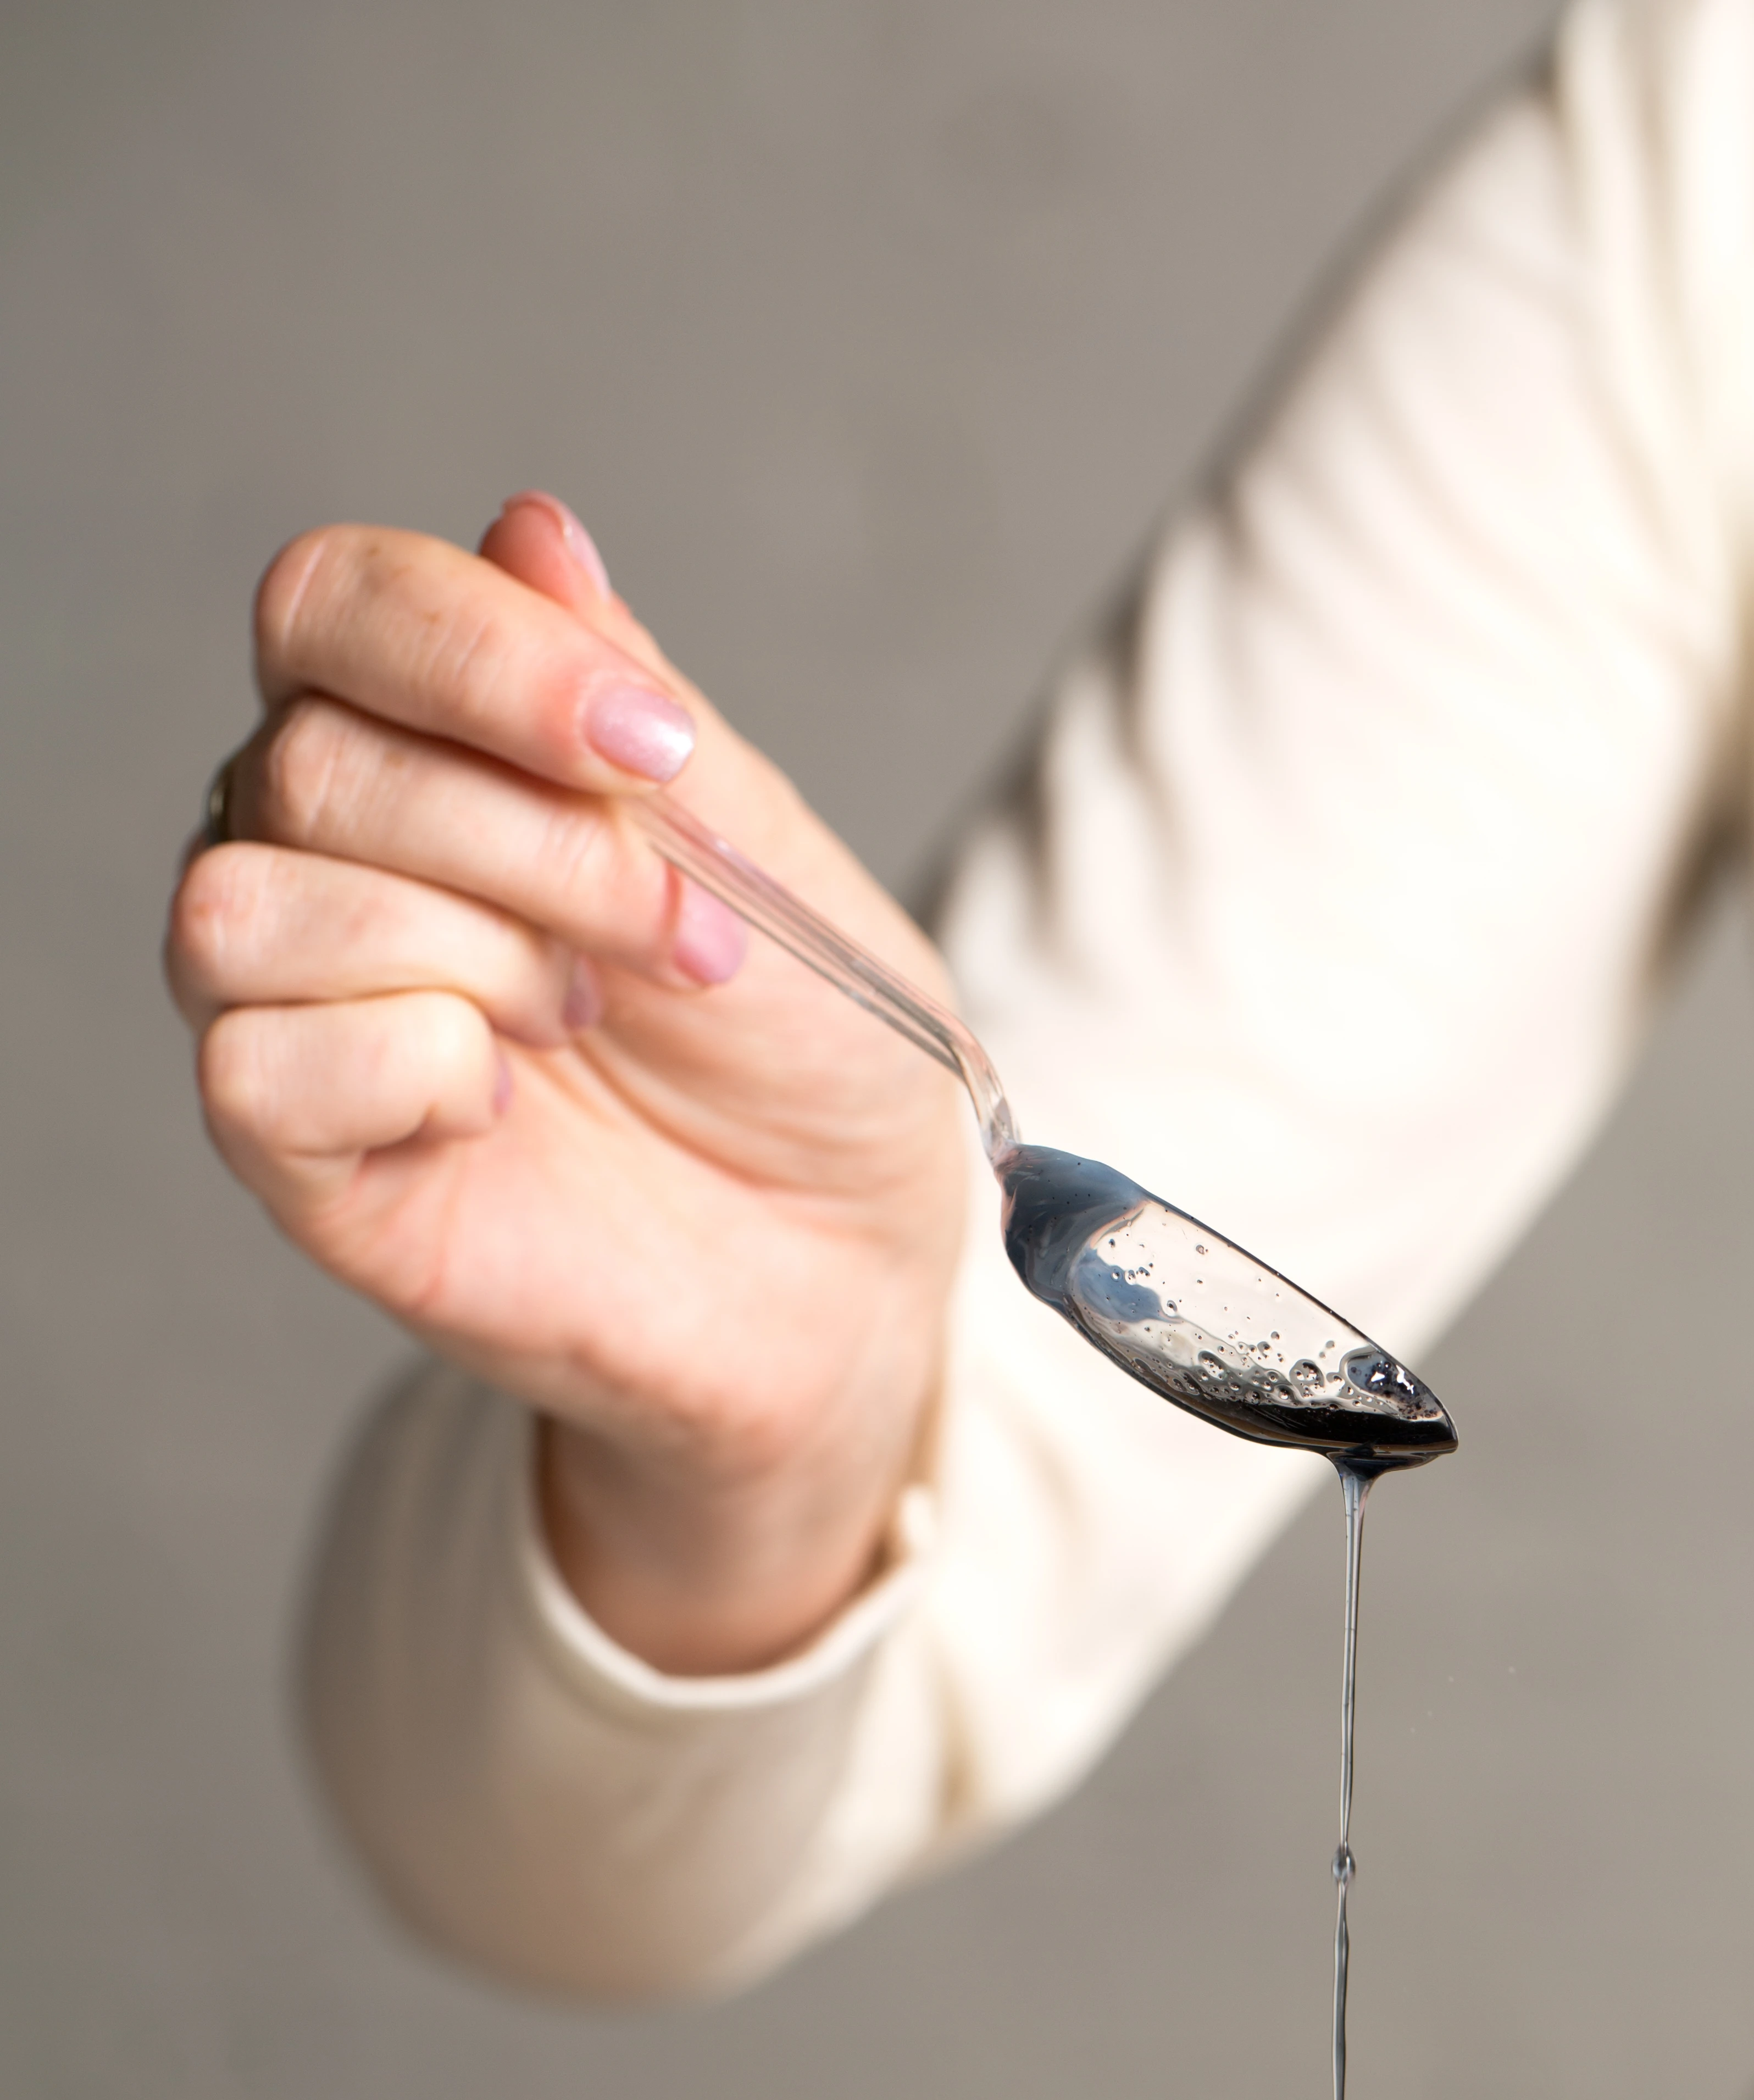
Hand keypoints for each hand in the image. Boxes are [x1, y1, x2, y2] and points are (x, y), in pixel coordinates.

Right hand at [165, 494, 967, 1673]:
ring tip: (585, 1023)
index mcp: (424, 737)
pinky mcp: (293, 1150)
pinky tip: (506, 1104)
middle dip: (539, 847)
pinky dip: (415, 1071)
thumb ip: (629, 702)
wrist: (840, 1261)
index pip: (337, 601)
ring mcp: (295, 999)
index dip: (477, 649)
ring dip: (472, 958)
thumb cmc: (800, 1053)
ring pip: (255, 905)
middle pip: (317, 759)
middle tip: (680, 943)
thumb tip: (527, 527)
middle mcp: (323, 846)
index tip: (648, 742)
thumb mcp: (756, 851)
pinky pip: (255, 1063)